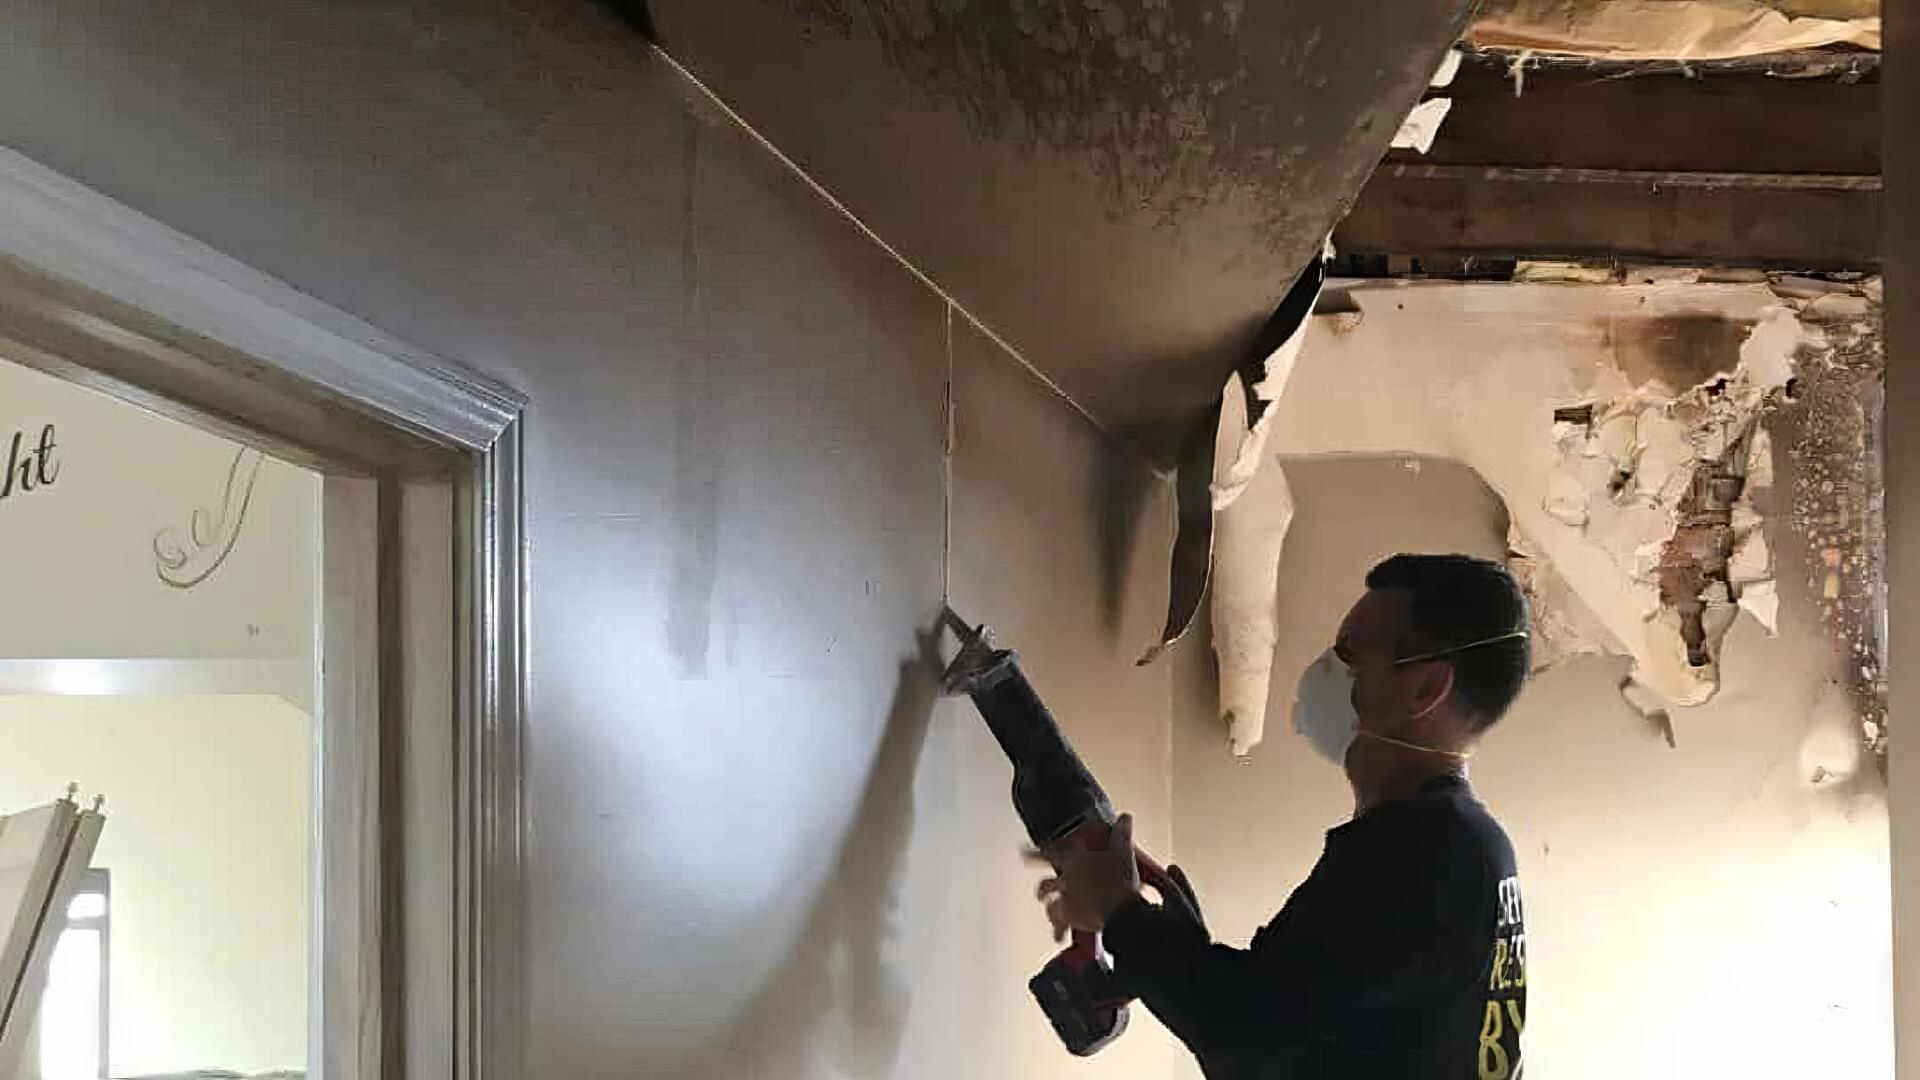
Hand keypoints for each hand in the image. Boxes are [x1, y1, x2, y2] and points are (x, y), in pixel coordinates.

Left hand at [1028, 813, 1140, 940]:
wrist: (1122, 911)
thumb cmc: (1120, 880)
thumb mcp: (1124, 852)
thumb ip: (1122, 834)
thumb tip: (1126, 817)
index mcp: (1075, 862)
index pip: (1048, 854)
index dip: (1033, 854)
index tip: (1022, 852)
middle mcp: (1066, 881)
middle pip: (1046, 885)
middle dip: (1042, 889)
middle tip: (1040, 892)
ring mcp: (1067, 901)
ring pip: (1050, 906)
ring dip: (1050, 909)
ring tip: (1051, 913)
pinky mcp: (1072, 919)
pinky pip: (1060, 926)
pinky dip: (1059, 930)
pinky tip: (1059, 935)